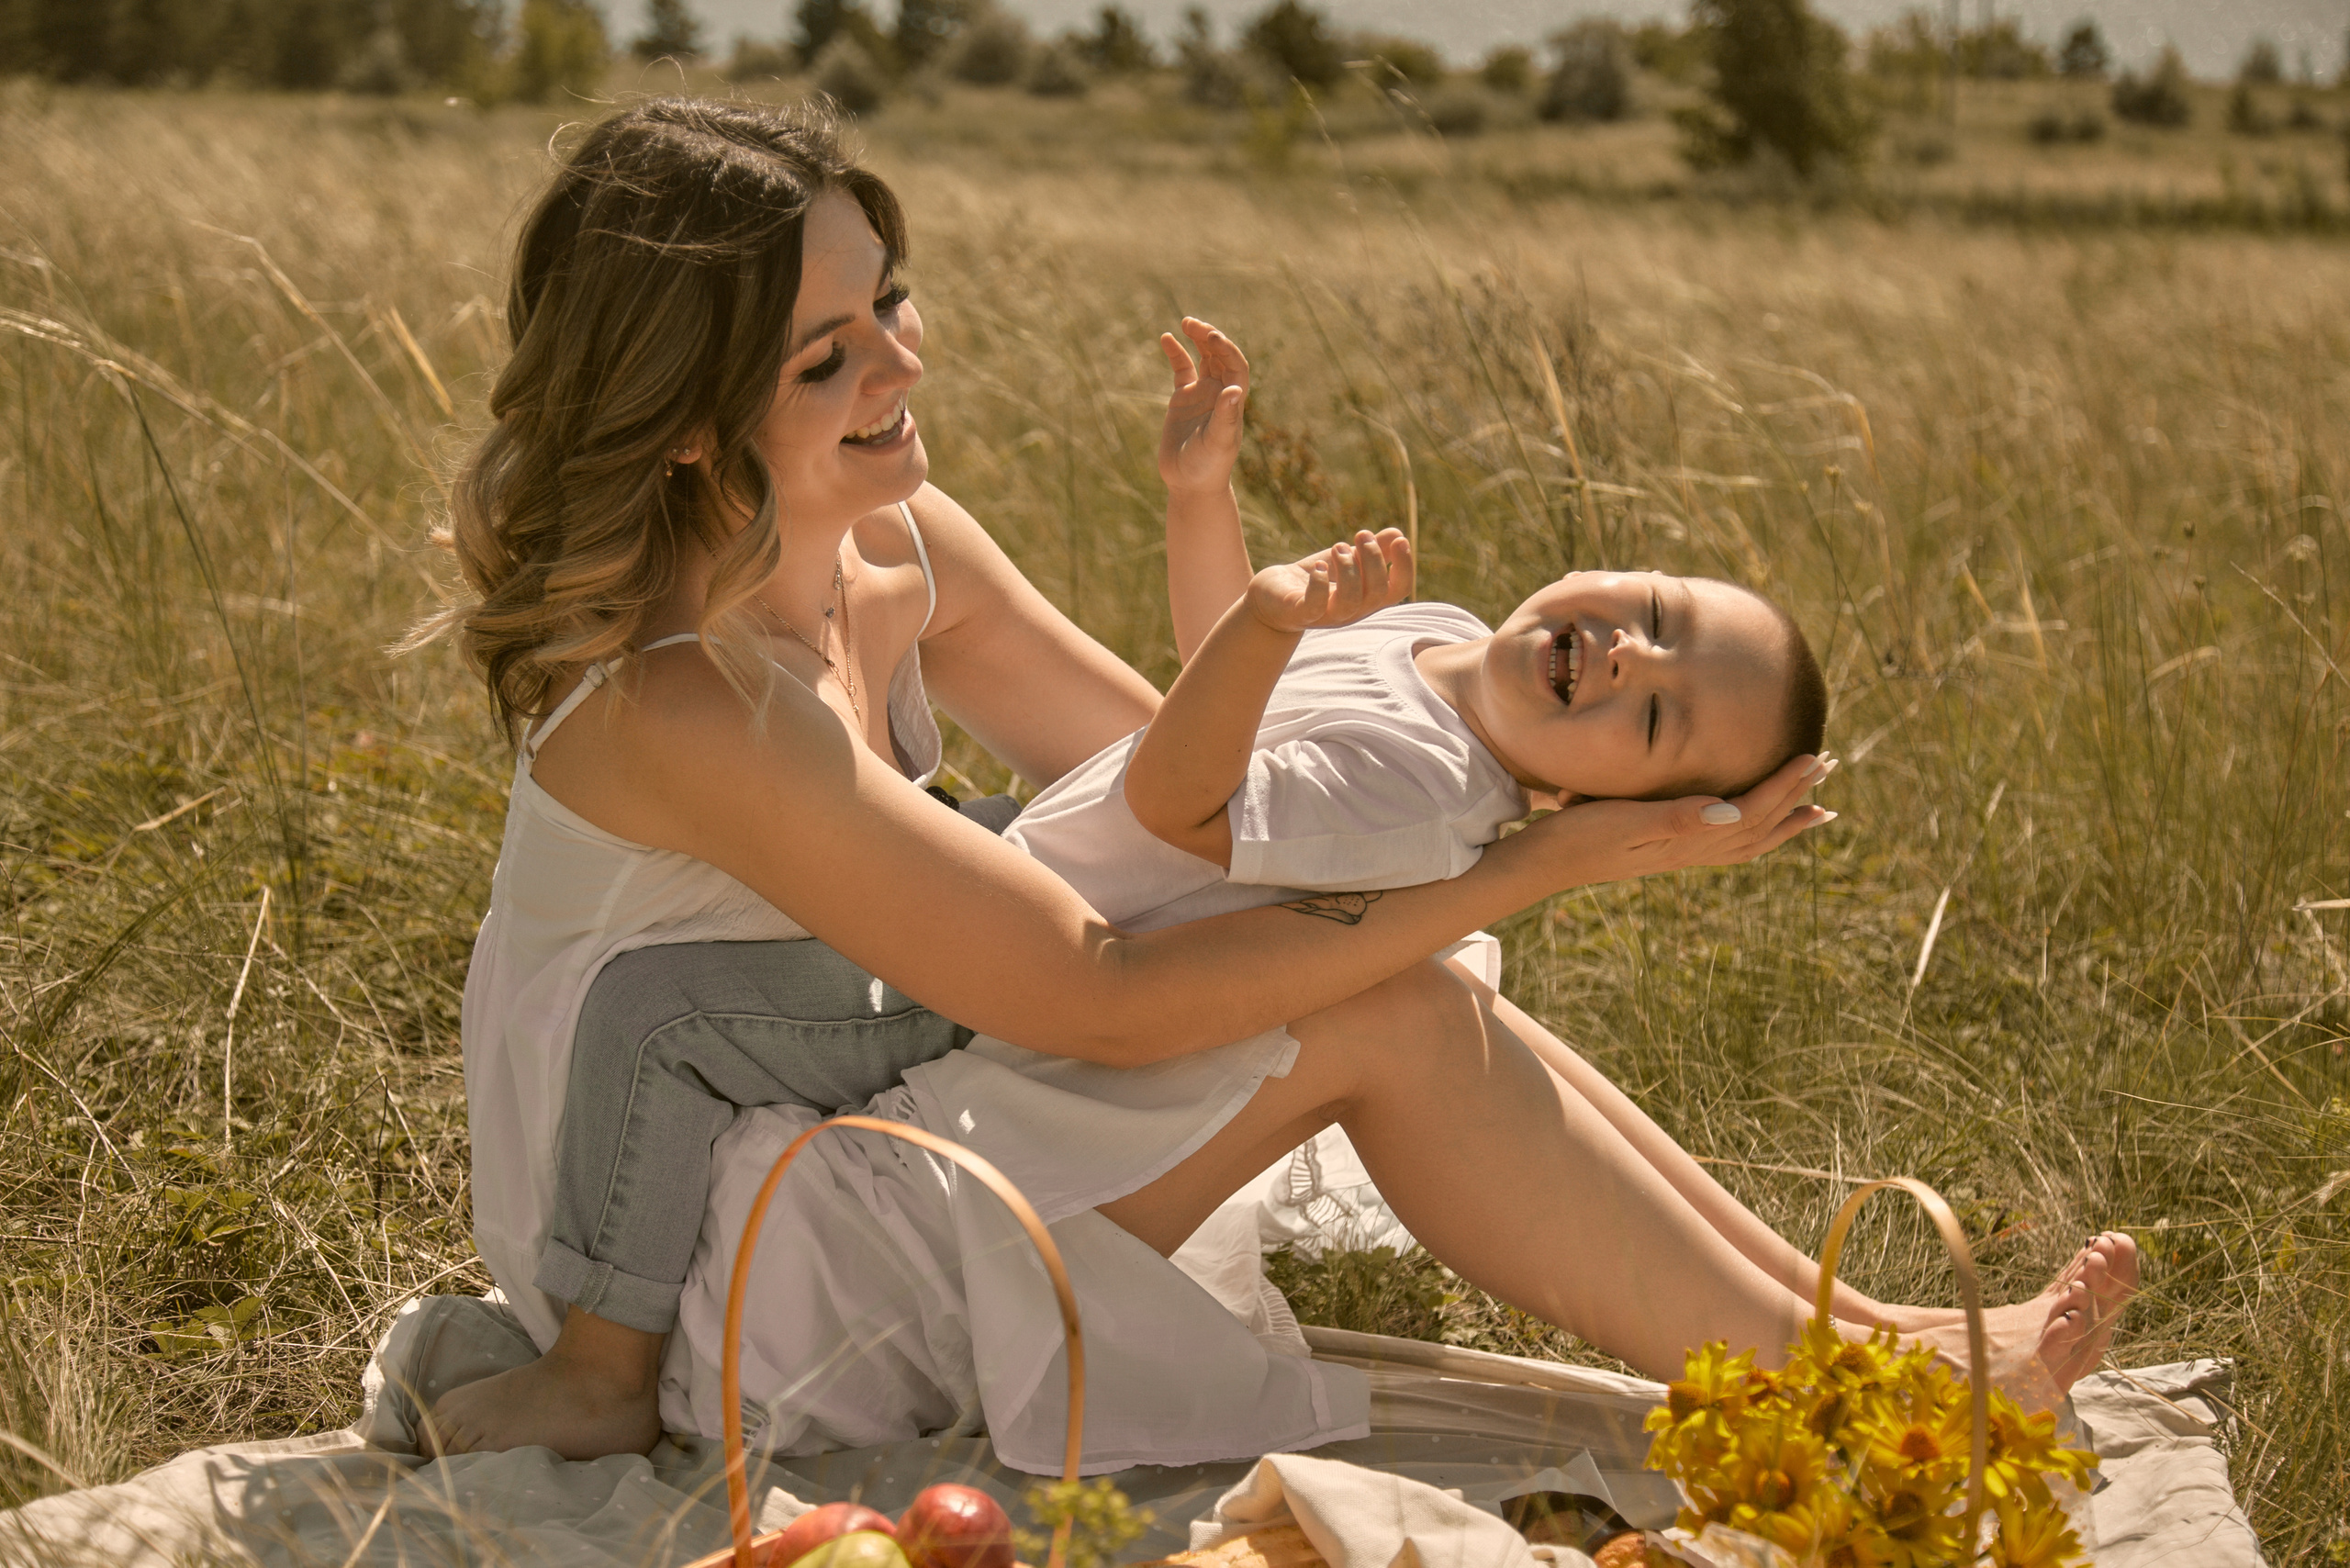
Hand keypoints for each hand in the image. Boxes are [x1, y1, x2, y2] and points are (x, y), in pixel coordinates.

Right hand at [1159, 317, 1248, 496]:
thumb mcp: (1218, 442)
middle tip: (1193, 324)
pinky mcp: (1183, 399)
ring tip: (1186, 323)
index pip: (1235, 365)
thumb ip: (1225, 416)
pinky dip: (1175, 353)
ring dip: (1197, 339)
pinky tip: (1166, 338)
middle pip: (1221, 355)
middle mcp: (1220, 393)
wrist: (1190, 484)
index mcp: (1233, 401)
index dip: (1226, 349)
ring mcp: (1202, 394)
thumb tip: (1234, 390)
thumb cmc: (1208, 466)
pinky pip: (1182, 369)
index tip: (1210, 337)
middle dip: (1209, 337)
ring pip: (1204, 357)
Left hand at [1246, 530, 1414, 633]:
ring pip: (1351, 601)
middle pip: (1378, 593)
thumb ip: (1373, 549)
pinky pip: (1315, 605)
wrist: (1273, 598)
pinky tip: (1319, 566)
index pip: (1398, 590)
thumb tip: (1398, 534)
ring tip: (1338, 547)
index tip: (1399, 540)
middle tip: (1360, 534)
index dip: (1405, 567)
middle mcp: (1352, 611)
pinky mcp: (1300, 613)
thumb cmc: (1314, 579)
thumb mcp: (1346, 560)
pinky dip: (1320, 584)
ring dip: (1349, 569)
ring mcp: (1326, 615)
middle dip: (1373, 559)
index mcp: (1366, 597)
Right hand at [1520, 752, 1836, 885]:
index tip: (1813, 758)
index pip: (1749, 810)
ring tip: (1817, 810)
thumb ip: (1677, 817)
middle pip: (1758, 825)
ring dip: (1784, 822)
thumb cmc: (1579, 834)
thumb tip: (1732, 813)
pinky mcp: (1666, 848)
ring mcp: (1679, 852)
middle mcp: (1691, 849)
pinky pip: (1726, 844)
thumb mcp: (1625, 821)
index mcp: (1686, 837)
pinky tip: (1752, 824)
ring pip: (1748, 839)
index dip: (1784, 785)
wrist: (1545, 861)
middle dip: (1796, 797)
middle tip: (1828, 770)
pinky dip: (1753, 833)